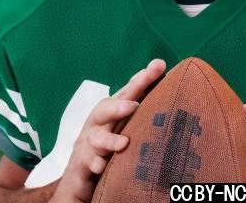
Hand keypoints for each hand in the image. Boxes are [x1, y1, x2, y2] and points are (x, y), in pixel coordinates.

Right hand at [50, 59, 166, 202]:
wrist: (78, 178)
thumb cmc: (107, 146)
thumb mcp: (125, 125)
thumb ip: (142, 106)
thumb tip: (167, 80)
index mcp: (111, 112)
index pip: (128, 91)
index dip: (143, 79)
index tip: (159, 66)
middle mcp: (98, 124)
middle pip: (105, 109)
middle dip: (118, 105)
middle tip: (133, 105)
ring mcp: (88, 143)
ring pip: (96, 138)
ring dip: (109, 140)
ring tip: (123, 143)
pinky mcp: (82, 163)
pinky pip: (88, 162)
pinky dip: (95, 163)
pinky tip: (102, 166)